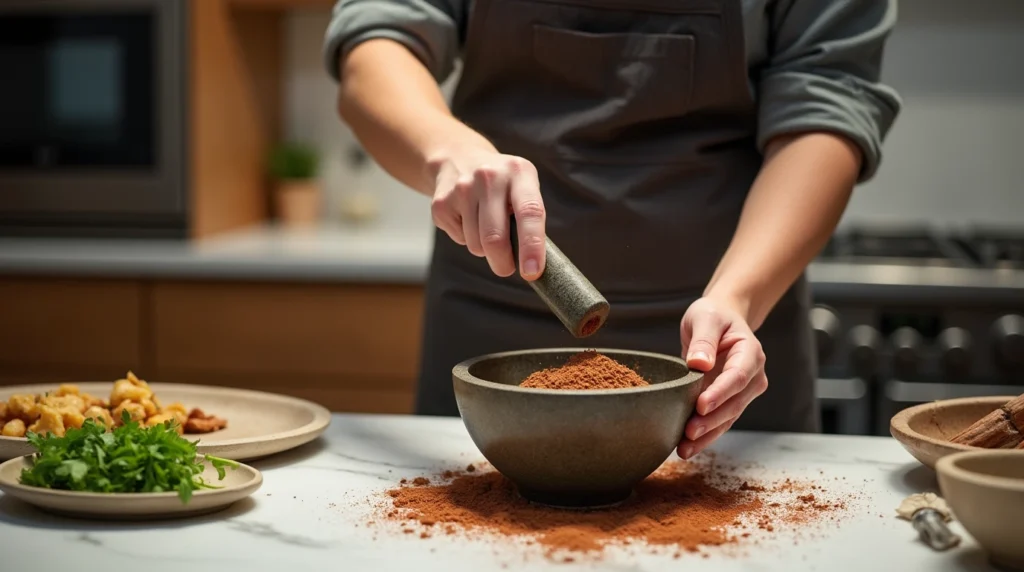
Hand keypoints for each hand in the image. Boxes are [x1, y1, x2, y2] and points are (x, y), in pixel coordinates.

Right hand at [428, 146, 546, 279]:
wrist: (457, 158)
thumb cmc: (502, 184)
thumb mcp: (523, 187)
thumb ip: (530, 219)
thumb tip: (532, 265)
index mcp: (519, 172)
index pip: (530, 212)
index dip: (532, 246)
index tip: (532, 272)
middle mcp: (489, 176)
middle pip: (495, 238)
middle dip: (502, 263)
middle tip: (506, 268)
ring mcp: (462, 188)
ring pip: (476, 244)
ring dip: (484, 248)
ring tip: (485, 227)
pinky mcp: (441, 203)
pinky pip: (459, 239)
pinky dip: (466, 238)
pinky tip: (467, 218)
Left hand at [677, 296, 767, 458]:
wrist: (720, 319)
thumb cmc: (713, 316)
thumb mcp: (705, 318)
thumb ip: (703, 339)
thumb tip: (700, 363)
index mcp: (750, 352)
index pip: (737, 377)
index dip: (720, 393)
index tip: (701, 405)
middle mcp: (752, 375)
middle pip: (734, 403)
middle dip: (712, 420)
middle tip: (689, 432)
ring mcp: (743, 391)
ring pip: (728, 417)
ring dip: (708, 435)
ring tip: (684, 448)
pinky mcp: (730, 401)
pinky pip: (720, 421)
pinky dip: (705, 436)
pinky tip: (688, 447)